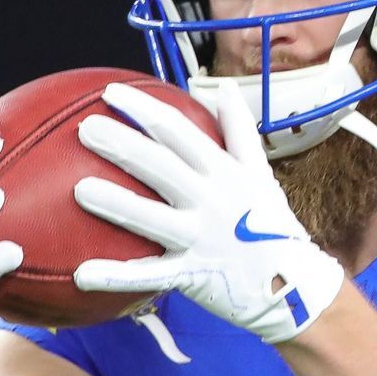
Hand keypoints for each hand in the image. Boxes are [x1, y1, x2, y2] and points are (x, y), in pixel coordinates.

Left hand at [73, 82, 343, 343]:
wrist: (296, 287)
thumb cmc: (271, 227)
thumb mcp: (261, 174)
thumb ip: (239, 131)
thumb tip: (223, 88)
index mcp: (225, 172)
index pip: (179, 131)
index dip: (144, 110)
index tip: (111, 94)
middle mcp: (212, 201)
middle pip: (160, 166)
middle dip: (122, 145)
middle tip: (84, 129)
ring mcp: (201, 239)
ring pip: (152, 218)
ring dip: (115, 204)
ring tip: (79, 190)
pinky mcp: (193, 275)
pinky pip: (149, 276)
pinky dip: (116, 277)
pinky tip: (82, 274)